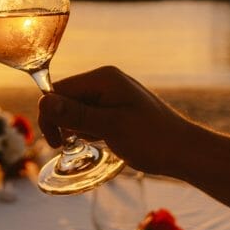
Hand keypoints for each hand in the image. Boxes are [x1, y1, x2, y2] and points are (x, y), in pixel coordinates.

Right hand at [38, 66, 194, 175]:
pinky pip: (90, 116)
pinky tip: (103, 141)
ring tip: (97, 143)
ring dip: (77, 128)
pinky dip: (89, 130)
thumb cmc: (152, 139)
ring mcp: (111, 94)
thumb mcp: (110, 127)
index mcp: (103, 78)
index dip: (51, 115)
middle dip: (64, 123)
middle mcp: (105, 80)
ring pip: (76, 109)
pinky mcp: (116, 108)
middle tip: (69, 147)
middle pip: (65, 99)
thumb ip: (75, 114)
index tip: (55, 143)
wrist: (187, 152)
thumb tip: (42, 102)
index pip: (59, 90)